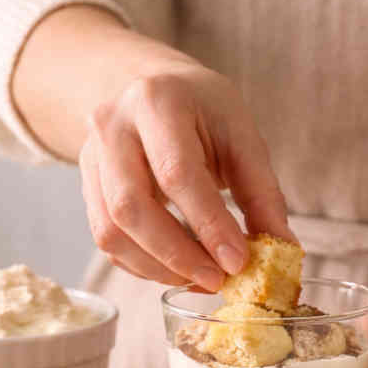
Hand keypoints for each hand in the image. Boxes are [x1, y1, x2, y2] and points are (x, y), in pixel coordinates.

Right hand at [79, 63, 293, 290]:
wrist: (151, 86)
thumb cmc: (202, 109)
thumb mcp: (240, 133)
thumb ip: (261, 191)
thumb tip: (281, 248)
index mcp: (157, 101)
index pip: (177, 173)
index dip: (208, 224)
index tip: (237, 262)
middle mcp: (112, 127)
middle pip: (132, 207)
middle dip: (177, 255)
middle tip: (217, 280)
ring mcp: (90, 157)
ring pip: (111, 230)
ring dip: (158, 267)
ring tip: (200, 278)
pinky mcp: (86, 185)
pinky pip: (106, 239)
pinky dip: (141, 264)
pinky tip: (175, 268)